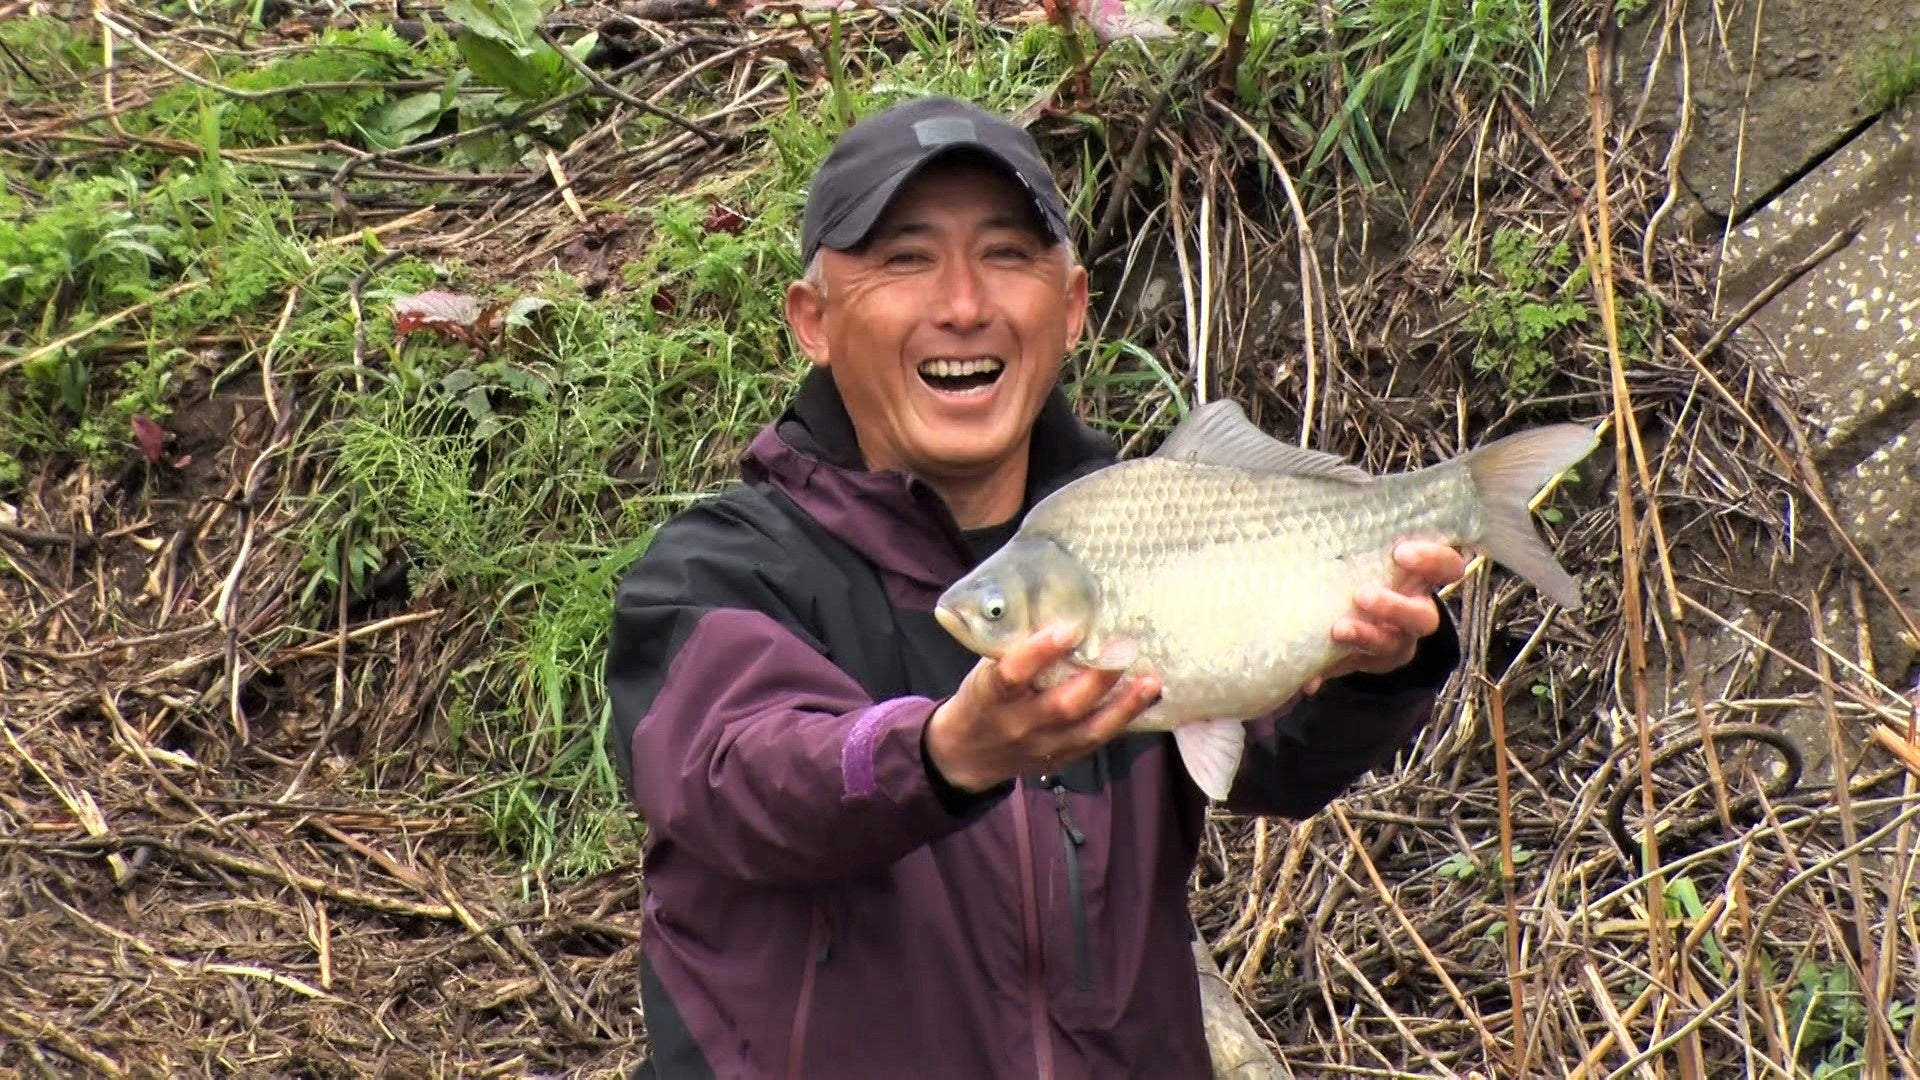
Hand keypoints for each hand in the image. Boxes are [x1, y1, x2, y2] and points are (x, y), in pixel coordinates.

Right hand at [925, 622, 1161, 792]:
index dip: (1040, 652)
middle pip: (1062, 705)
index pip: (1012, 674)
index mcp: (991, 696)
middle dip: (1098, 678)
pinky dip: (1122, 720)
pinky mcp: (1061, 758)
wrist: (967, 753)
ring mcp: (1041, 745)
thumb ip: (1015, 648)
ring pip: (1088, 729)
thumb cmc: (981, 697)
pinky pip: (1095, 741)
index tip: (1069, 628)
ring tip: (1151, 681)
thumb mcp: (984, 670)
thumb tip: (1060, 610)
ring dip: (1123, 706)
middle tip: (1124, 648)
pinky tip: (1145, 700)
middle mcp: (1018, 724)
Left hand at [1303, 540, 1466, 693]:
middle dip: (1396, 608)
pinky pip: (1363, 668)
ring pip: (1395, 646)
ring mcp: (1398, 640)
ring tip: (1338, 629)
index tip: (1401, 553)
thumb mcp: (1366, 548)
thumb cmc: (1365, 564)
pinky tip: (1312, 678)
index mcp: (1422, 577)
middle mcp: (1416, 611)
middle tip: (1362, 595)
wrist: (1355, 604)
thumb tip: (1327, 508)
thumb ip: (1354, 535)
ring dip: (1367, 638)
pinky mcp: (1375, 663)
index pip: (1448, 567)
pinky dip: (1334, 668)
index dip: (1433, 560)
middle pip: (1425, 618)